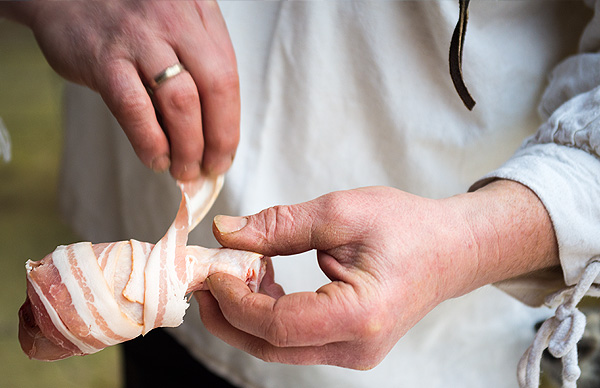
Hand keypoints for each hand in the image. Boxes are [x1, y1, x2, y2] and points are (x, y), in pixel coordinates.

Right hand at [6, 1, 238, 179]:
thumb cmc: (128, 19)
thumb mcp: (174, 23)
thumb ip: (197, 62)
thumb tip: (212, 131)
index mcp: (199, 13)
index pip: (229, 75)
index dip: (230, 123)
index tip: (225, 152)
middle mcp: (175, 20)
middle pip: (216, 88)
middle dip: (219, 139)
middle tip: (211, 168)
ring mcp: (140, 38)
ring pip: (181, 102)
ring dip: (188, 147)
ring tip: (184, 169)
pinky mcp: (105, 58)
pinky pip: (136, 109)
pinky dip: (150, 142)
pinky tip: (155, 158)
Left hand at [195, 181, 557, 368]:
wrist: (451, 249)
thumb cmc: (409, 227)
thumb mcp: (342, 212)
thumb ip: (280, 225)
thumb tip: (227, 233)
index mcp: (359, 316)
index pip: (277, 325)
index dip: (235, 301)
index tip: (213, 269)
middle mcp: (356, 348)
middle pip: (270, 346)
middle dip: (228, 313)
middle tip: (207, 275)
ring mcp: (353, 353)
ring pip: (278, 347)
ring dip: (245, 313)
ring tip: (234, 270)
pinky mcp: (348, 346)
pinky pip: (295, 339)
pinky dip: (268, 314)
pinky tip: (262, 280)